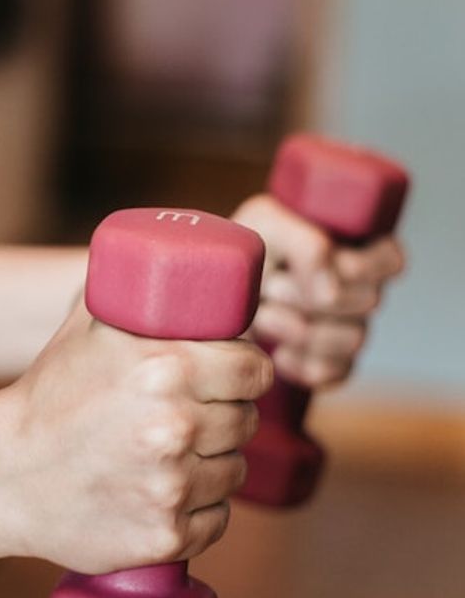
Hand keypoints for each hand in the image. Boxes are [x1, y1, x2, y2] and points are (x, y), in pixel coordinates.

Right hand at [0, 302, 270, 574]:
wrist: (1, 473)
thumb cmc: (47, 395)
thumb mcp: (87, 329)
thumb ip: (136, 295)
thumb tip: (182, 268)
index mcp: (166, 369)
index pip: (254, 370)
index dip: (245, 373)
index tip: (232, 378)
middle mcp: (175, 428)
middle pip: (246, 420)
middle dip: (225, 416)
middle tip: (191, 416)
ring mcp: (171, 488)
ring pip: (233, 472)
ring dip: (212, 463)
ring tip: (171, 455)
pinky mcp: (165, 536)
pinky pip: (216, 519)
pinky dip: (198, 509)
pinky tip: (163, 493)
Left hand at [233, 194, 405, 387]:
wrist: (209, 298)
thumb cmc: (242, 252)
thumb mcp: (264, 224)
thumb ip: (305, 245)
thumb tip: (332, 293)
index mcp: (354, 246)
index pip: (390, 260)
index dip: (358, 266)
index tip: (315, 265)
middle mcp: (359, 289)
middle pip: (368, 300)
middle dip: (309, 295)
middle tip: (270, 289)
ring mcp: (347, 329)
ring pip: (353, 339)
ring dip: (298, 329)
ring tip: (263, 317)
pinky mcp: (329, 364)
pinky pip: (333, 373)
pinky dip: (299, 364)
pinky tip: (276, 352)